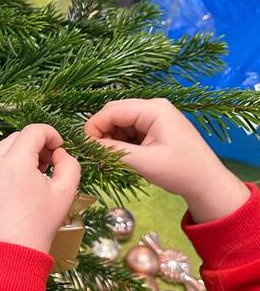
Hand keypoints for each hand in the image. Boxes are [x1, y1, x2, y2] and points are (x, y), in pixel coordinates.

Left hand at [0, 124, 80, 253]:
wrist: (13, 249)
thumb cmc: (41, 222)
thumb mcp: (66, 191)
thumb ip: (69, 163)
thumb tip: (58, 153)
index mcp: (15, 161)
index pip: (34, 131)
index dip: (51, 134)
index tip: (60, 148)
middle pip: (17, 136)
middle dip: (36, 144)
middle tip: (49, 163)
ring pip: (2, 147)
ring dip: (20, 151)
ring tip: (34, 172)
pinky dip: (5, 163)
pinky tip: (17, 180)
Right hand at [84, 98, 249, 222]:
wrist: (207, 183)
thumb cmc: (180, 171)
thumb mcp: (144, 162)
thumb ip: (113, 151)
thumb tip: (87, 146)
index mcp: (153, 109)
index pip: (112, 110)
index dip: (93, 126)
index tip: (84, 147)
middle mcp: (153, 107)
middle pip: (114, 112)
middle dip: (101, 131)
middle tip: (95, 153)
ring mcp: (154, 117)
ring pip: (120, 122)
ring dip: (110, 138)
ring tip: (108, 157)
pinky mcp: (154, 128)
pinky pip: (129, 129)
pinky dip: (120, 141)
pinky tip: (120, 156)